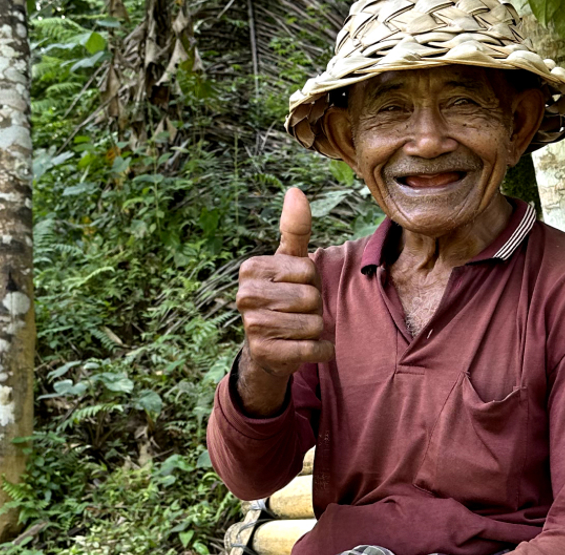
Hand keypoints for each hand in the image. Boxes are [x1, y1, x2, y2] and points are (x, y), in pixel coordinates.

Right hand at [234, 188, 333, 413]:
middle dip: (314, 307)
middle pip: (310, 298)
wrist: (269, 346)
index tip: (295, 287)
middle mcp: (245, 296)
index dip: (311, 281)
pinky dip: (320, 350)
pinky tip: (305, 347)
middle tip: (297, 311)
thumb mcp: (291, 261)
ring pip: (313, 324)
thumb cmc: (285, 294)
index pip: (307, 269)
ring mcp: (252, 326)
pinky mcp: (265, 353)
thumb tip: (295, 191)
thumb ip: (295, 228)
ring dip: (315, 329)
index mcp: (250, 268)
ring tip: (297, 328)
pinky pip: (312, 349)